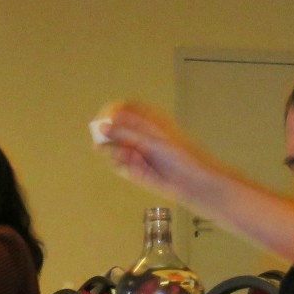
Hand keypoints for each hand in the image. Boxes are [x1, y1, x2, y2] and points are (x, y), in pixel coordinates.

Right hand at [93, 101, 226, 201]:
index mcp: (146, 122)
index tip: (103, 117)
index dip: (111, 112)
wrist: (191, 182)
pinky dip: (118, 163)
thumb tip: (103, 126)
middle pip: (114, 129)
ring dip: (112, 149)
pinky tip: (129, 165)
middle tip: (102, 137)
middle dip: (106, 133)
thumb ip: (126, 132)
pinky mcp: (133, 170)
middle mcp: (138, 136)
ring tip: (125, 155)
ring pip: (112, 147)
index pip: (122, 110)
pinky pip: (117, 164)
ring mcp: (135, 153)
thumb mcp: (151, 140)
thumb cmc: (179, 156)